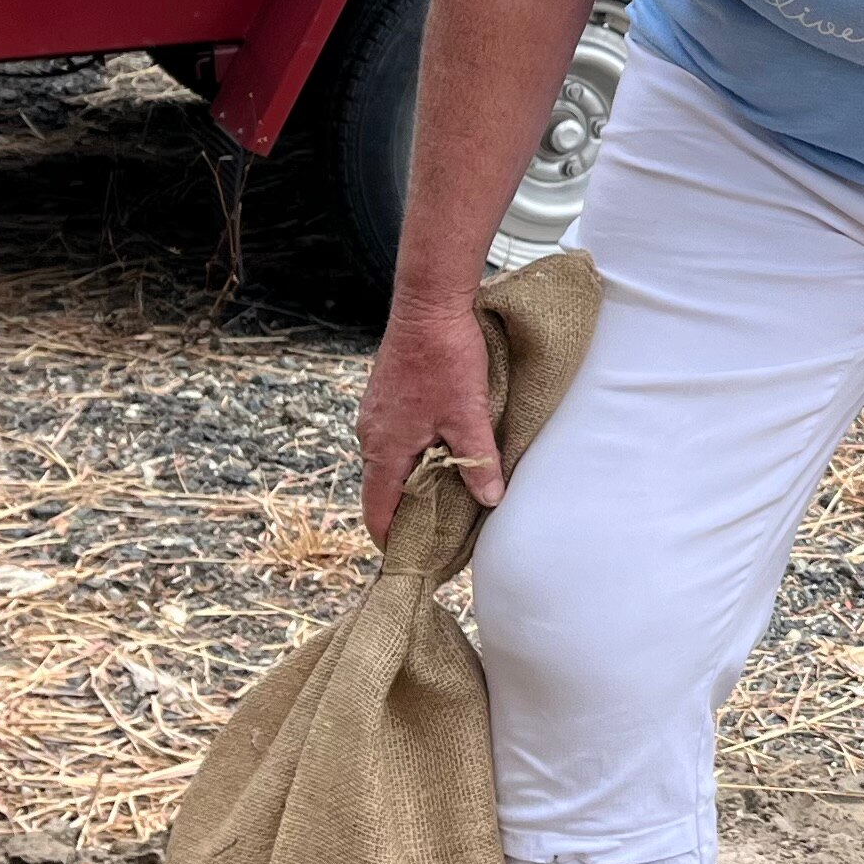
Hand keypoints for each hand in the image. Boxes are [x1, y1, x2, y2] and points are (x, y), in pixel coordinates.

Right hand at [358, 292, 502, 543]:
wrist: (428, 304)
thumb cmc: (446, 358)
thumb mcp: (468, 414)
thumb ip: (478, 462)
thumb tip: (491, 501)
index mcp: (385, 448)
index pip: (378, 511)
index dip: (395, 540)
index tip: (416, 559)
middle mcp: (372, 435)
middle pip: (384, 490)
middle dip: (409, 513)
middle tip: (441, 533)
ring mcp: (376, 415)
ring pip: (391, 463)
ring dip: (414, 481)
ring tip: (447, 496)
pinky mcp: (386, 397)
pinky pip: (395, 439)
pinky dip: (414, 455)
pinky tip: (442, 452)